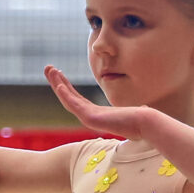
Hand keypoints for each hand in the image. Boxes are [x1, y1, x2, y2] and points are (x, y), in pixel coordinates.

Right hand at [44, 65, 161, 138]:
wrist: (145, 124)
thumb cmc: (141, 120)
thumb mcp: (133, 112)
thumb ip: (133, 111)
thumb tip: (144, 108)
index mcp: (98, 114)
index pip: (77, 99)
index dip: (66, 87)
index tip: (59, 75)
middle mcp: (90, 115)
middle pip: (69, 96)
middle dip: (58, 81)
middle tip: (48, 68)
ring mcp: (89, 118)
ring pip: (68, 99)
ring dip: (58, 83)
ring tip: (49, 69)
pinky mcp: (91, 119)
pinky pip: (75, 105)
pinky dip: (66, 95)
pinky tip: (59, 85)